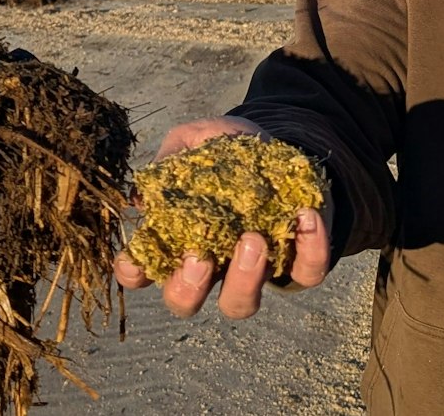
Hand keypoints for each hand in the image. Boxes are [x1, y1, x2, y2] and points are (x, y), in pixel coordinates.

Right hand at [112, 116, 333, 319]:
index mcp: (177, 238)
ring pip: (240, 304)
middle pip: (185, 302)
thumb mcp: (197, 139)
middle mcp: (210, 265)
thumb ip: (171, 158)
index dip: (134, 273)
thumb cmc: (228, 149)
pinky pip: (306, 273)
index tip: (137, 262)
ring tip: (253, 238)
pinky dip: (309, 250)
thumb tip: (144, 194)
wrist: (283, 145)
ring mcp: (253, 272)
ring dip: (245, 279)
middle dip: (187, 288)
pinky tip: (305, 216)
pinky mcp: (299, 264)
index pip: (142, 270)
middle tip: (200, 259)